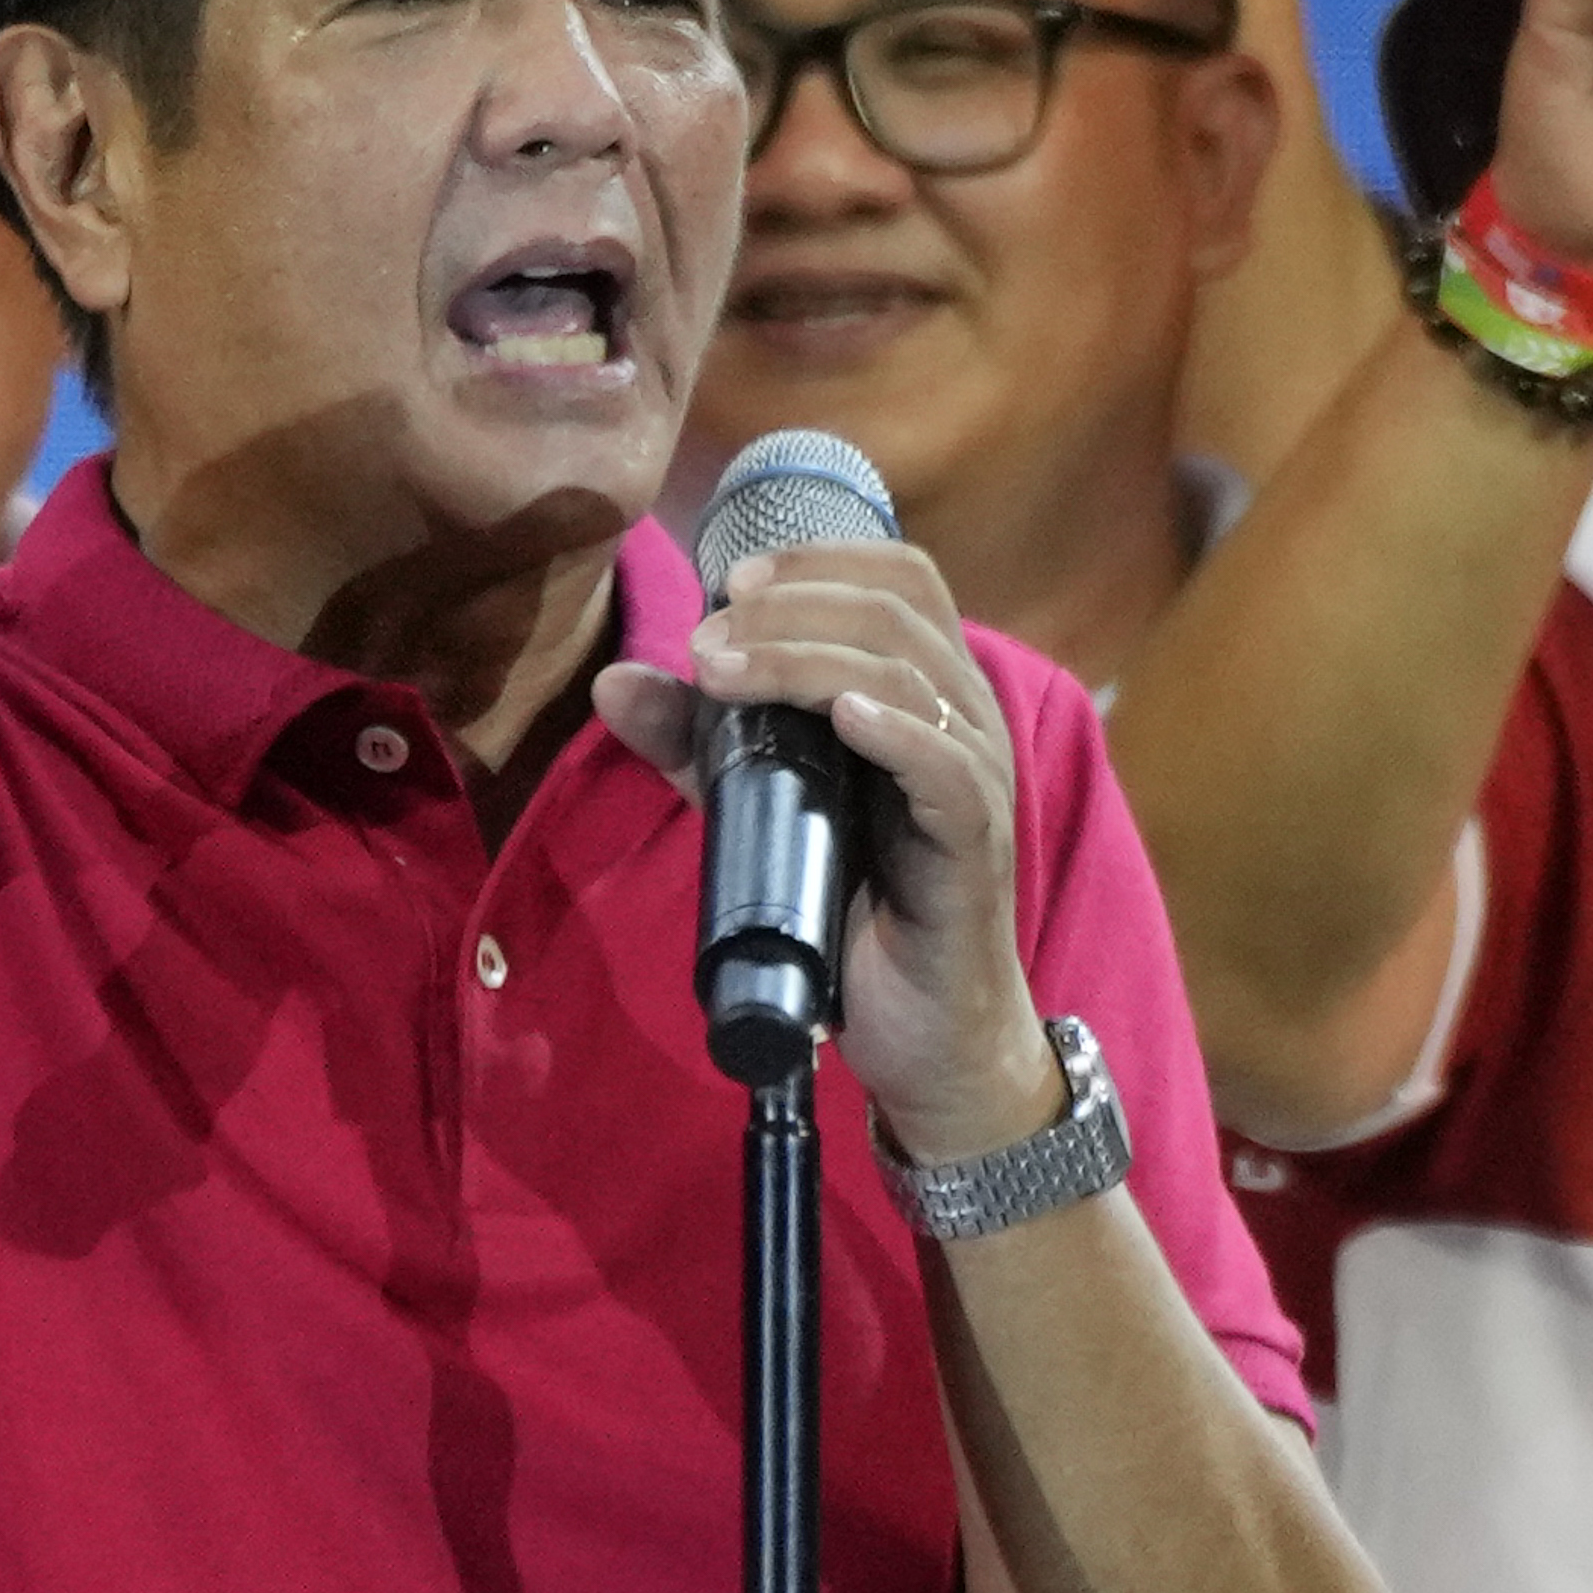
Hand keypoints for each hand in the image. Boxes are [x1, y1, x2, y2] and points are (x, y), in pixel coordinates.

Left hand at [595, 543, 1063, 1160]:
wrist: (921, 1033)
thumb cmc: (853, 906)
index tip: (730, 581)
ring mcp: (978, 778)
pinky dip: (895, 730)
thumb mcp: (760, 809)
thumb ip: (698, 744)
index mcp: (922, 692)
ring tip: (730, 671)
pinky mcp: (977, 845)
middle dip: (792, 606)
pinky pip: (949, 768)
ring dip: (811, 657)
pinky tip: (844, 716)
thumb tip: (614, 680)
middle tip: (708, 641)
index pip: (900, 579)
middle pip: (898, 610)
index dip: (819, 559)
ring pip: (912, 676)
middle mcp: (962, 718)